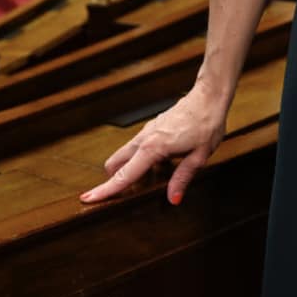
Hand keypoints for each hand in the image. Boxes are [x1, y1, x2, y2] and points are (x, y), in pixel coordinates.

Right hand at [80, 84, 227, 205]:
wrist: (209, 97)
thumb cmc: (207, 124)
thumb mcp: (199, 156)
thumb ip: (182, 178)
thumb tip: (172, 199)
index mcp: (153, 148)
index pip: (124, 175)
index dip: (105, 190)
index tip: (87, 199)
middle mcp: (144, 139)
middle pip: (114, 164)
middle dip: (114, 180)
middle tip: (129, 193)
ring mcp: (146, 132)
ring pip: (125, 154)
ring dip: (130, 169)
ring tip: (154, 179)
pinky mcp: (152, 128)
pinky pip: (138, 147)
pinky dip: (141, 159)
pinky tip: (164, 163)